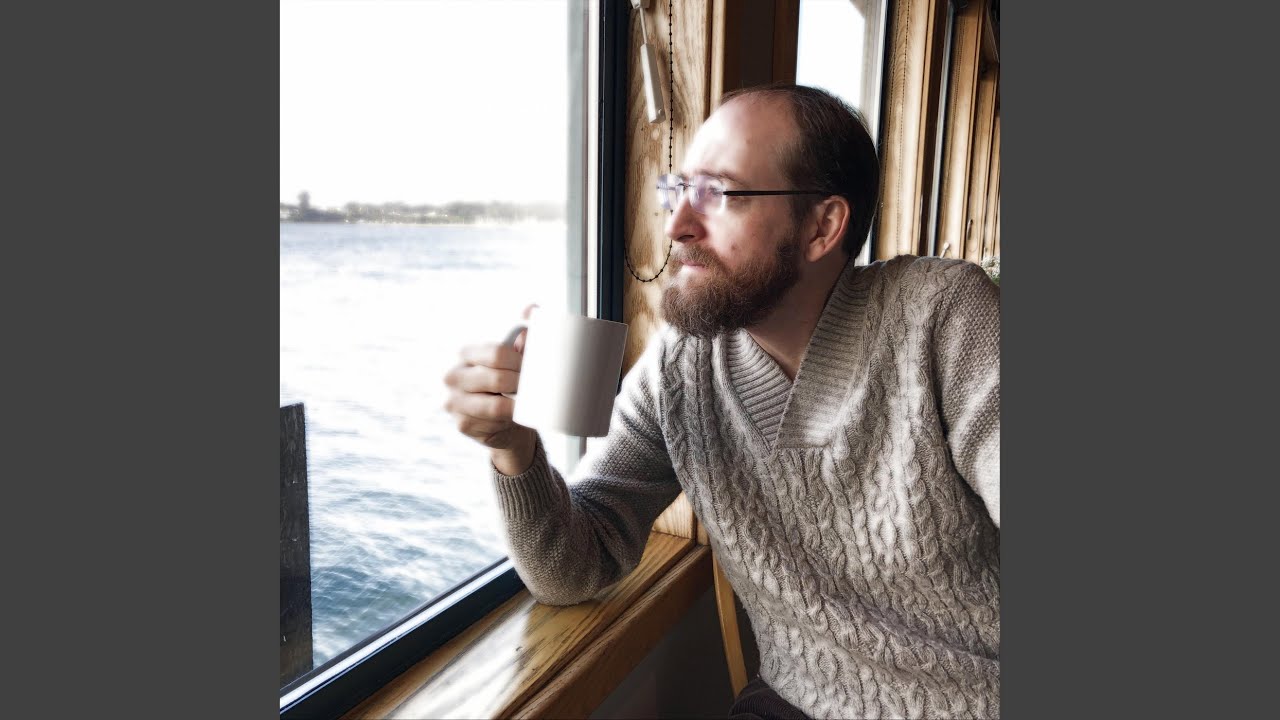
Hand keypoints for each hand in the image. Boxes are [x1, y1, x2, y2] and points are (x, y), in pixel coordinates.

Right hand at [443, 305, 537, 473]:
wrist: (504, 421)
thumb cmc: (510, 384)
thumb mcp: (517, 358)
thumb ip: (524, 334)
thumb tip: (531, 309)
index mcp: (467, 353)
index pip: (496, 353)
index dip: (520, 362)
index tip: (532, 369)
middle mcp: (453, 376)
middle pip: (496, 379)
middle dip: (520, 385)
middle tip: (534, 389)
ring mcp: (454, 402)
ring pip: (494, 406)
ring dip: (515, 406)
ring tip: (525, 403)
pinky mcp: (462, 424)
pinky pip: (492, 424)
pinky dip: (507, 422)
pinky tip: (511, 419)